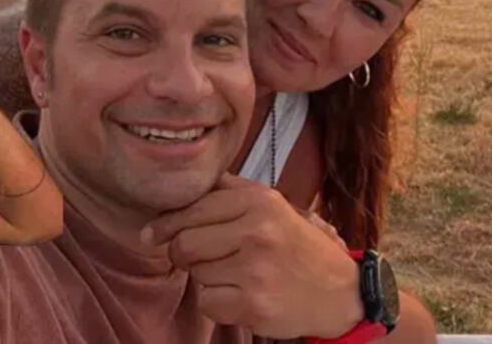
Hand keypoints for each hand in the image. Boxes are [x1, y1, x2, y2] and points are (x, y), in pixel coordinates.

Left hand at [142, 173, 362, 338]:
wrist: (340, 292)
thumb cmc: (294, 245)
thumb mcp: (270, 204)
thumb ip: (227, 190)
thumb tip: (177, 187)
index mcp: (258, 201)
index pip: (191, 209)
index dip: (165, 224)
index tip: (151, 234)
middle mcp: (257, 231)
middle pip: (185, 243)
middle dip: (185, 253)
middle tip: (202, 257)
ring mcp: (256, 269)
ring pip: (195, 274)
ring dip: (207, 278)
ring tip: (238, 274)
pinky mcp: (254, 304)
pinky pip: (207, 302)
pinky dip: (218, 303)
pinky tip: (242, 295)